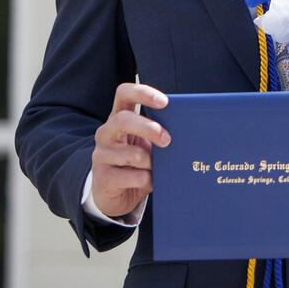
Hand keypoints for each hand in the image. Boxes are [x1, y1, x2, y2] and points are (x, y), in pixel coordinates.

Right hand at [90, 83, 169, 219]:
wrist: (116, 195)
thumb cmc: (136, 163)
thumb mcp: (147, 144)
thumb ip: (159, 132)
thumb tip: (188, 127)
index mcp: (118, 119)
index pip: (123, 93)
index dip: (143, 93)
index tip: (165, 102)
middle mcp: (105, 133)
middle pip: (123, 120)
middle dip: (149, 128)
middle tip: (168, 140)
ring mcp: (100, 155)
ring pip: (131, 154)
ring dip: (151, 163)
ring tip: (156, 168)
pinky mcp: (102, 177)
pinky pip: (132, 176)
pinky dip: (147, 180)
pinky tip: (148, 181)